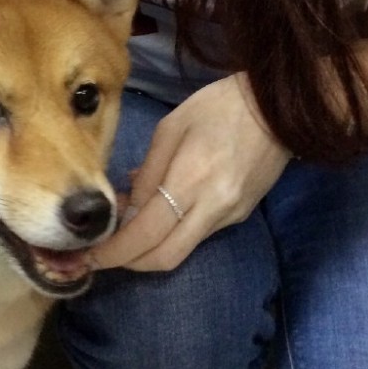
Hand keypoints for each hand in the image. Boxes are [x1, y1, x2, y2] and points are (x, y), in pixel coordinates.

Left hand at [89, 74, 291, 272]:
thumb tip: (129, 208)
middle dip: (128, 262)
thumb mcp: (171, 128)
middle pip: (164, 257)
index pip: (146, 233)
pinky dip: (171, 233)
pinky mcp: (241, 215)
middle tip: (100, 253)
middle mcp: (212, 208)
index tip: (89, 255)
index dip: (115, 251)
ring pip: (181, 251)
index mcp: (191, 180)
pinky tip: (157, 212)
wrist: (278, 107)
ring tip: (125, 225)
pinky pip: (198, 235)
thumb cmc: (218, 106)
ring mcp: (230, 216)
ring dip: (148, 249)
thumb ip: (148, 172)